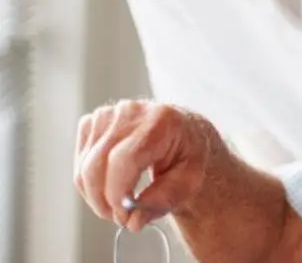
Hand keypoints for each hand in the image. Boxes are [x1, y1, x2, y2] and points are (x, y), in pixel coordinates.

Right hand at [73, 99, 215, 230]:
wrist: (183, 134)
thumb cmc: (188, 156)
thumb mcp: (189, 181)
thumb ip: (163, 201)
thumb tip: (133, 221)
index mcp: (160, 121)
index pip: (123, 159)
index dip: (117, 193)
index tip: (123, 216)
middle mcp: (130, 112)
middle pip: (97, 164)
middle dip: (104, 201)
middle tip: (121, 218)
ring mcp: (108, 114)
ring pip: (84, 167)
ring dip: (96, 196)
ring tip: (118, 206)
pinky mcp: (92, 122)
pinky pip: (80, 162)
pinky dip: (90, 184)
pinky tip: (110, 188)